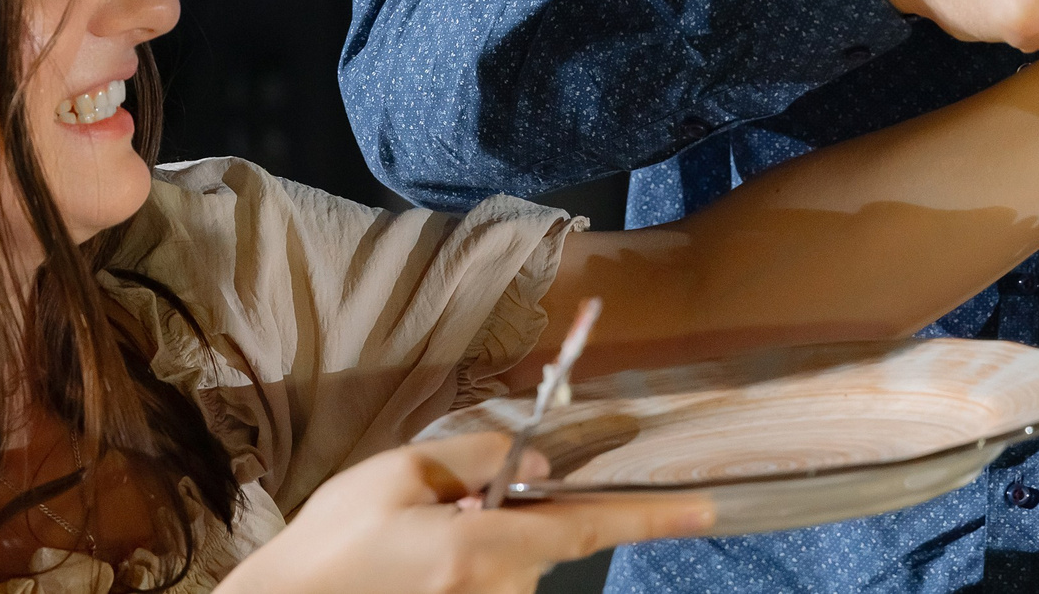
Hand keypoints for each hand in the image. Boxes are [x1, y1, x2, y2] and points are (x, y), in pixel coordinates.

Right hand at [220, 432, 713, 593]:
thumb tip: (541, 463)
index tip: (706, 512)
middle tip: (430, 514)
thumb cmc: (332, 542)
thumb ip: (478, 459)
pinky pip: (491, 588)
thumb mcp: (398, 474)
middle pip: (540, 544)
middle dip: (505, 520)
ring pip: (514, 569)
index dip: (647, 518)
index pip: (582, 528)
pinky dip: (467, 571)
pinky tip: (414, 571)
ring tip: (408, 549)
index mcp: (479, 550)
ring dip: (482, 549)